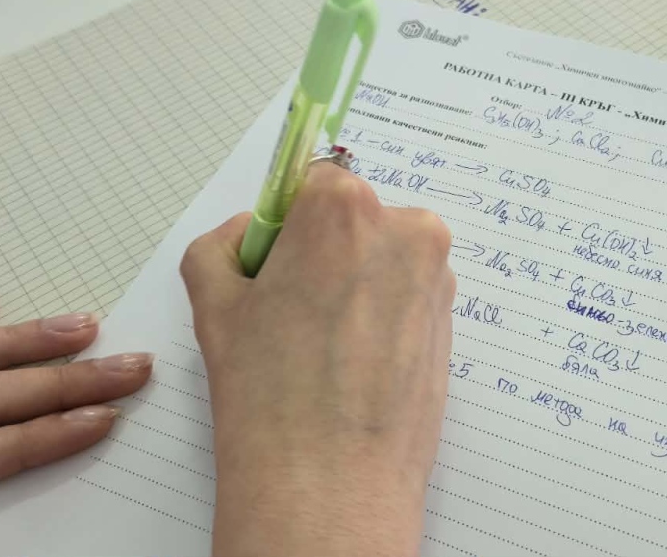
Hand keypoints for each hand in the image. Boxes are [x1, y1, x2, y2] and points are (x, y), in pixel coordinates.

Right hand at [181, 164, 455, 556]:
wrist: (332, 484)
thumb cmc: (272, 397)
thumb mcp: (214, 305)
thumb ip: (221, 245)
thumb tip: (243, 233)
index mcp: (343, 208)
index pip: (310, 182)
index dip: (285, 224)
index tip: (271, 261)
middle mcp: (405, 230)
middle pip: (352, 220)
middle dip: (321, 255)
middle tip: (288, 315)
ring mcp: (436, 278)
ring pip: (381, 261)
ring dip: (353, 287)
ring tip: (318, 351)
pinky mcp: (451, 323)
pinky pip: (405, 300)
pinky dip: (379, 320)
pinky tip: (349, 367)